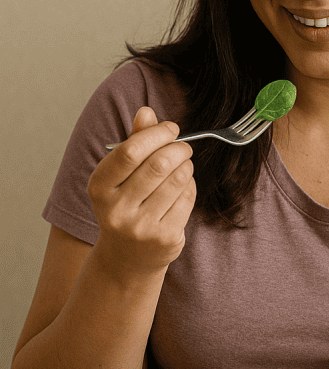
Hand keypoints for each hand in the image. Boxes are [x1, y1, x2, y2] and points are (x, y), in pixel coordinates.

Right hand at [88, 107, 195, 274]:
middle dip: (178, 149)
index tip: (171, 129)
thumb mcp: (120, 176)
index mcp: (99, 187)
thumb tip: (146, 111)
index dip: (156, 134)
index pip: (130, 151)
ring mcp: (141, 227)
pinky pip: (187, 199)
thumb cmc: (126, 204)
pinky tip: (184, 186)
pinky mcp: (164, 238)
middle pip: (158, 164)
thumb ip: (133, 142)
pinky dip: (190, 186)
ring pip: (177, 180)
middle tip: (184, 147)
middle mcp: (116, 209)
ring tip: (184, 164)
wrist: (127, 257)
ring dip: (187, 166)